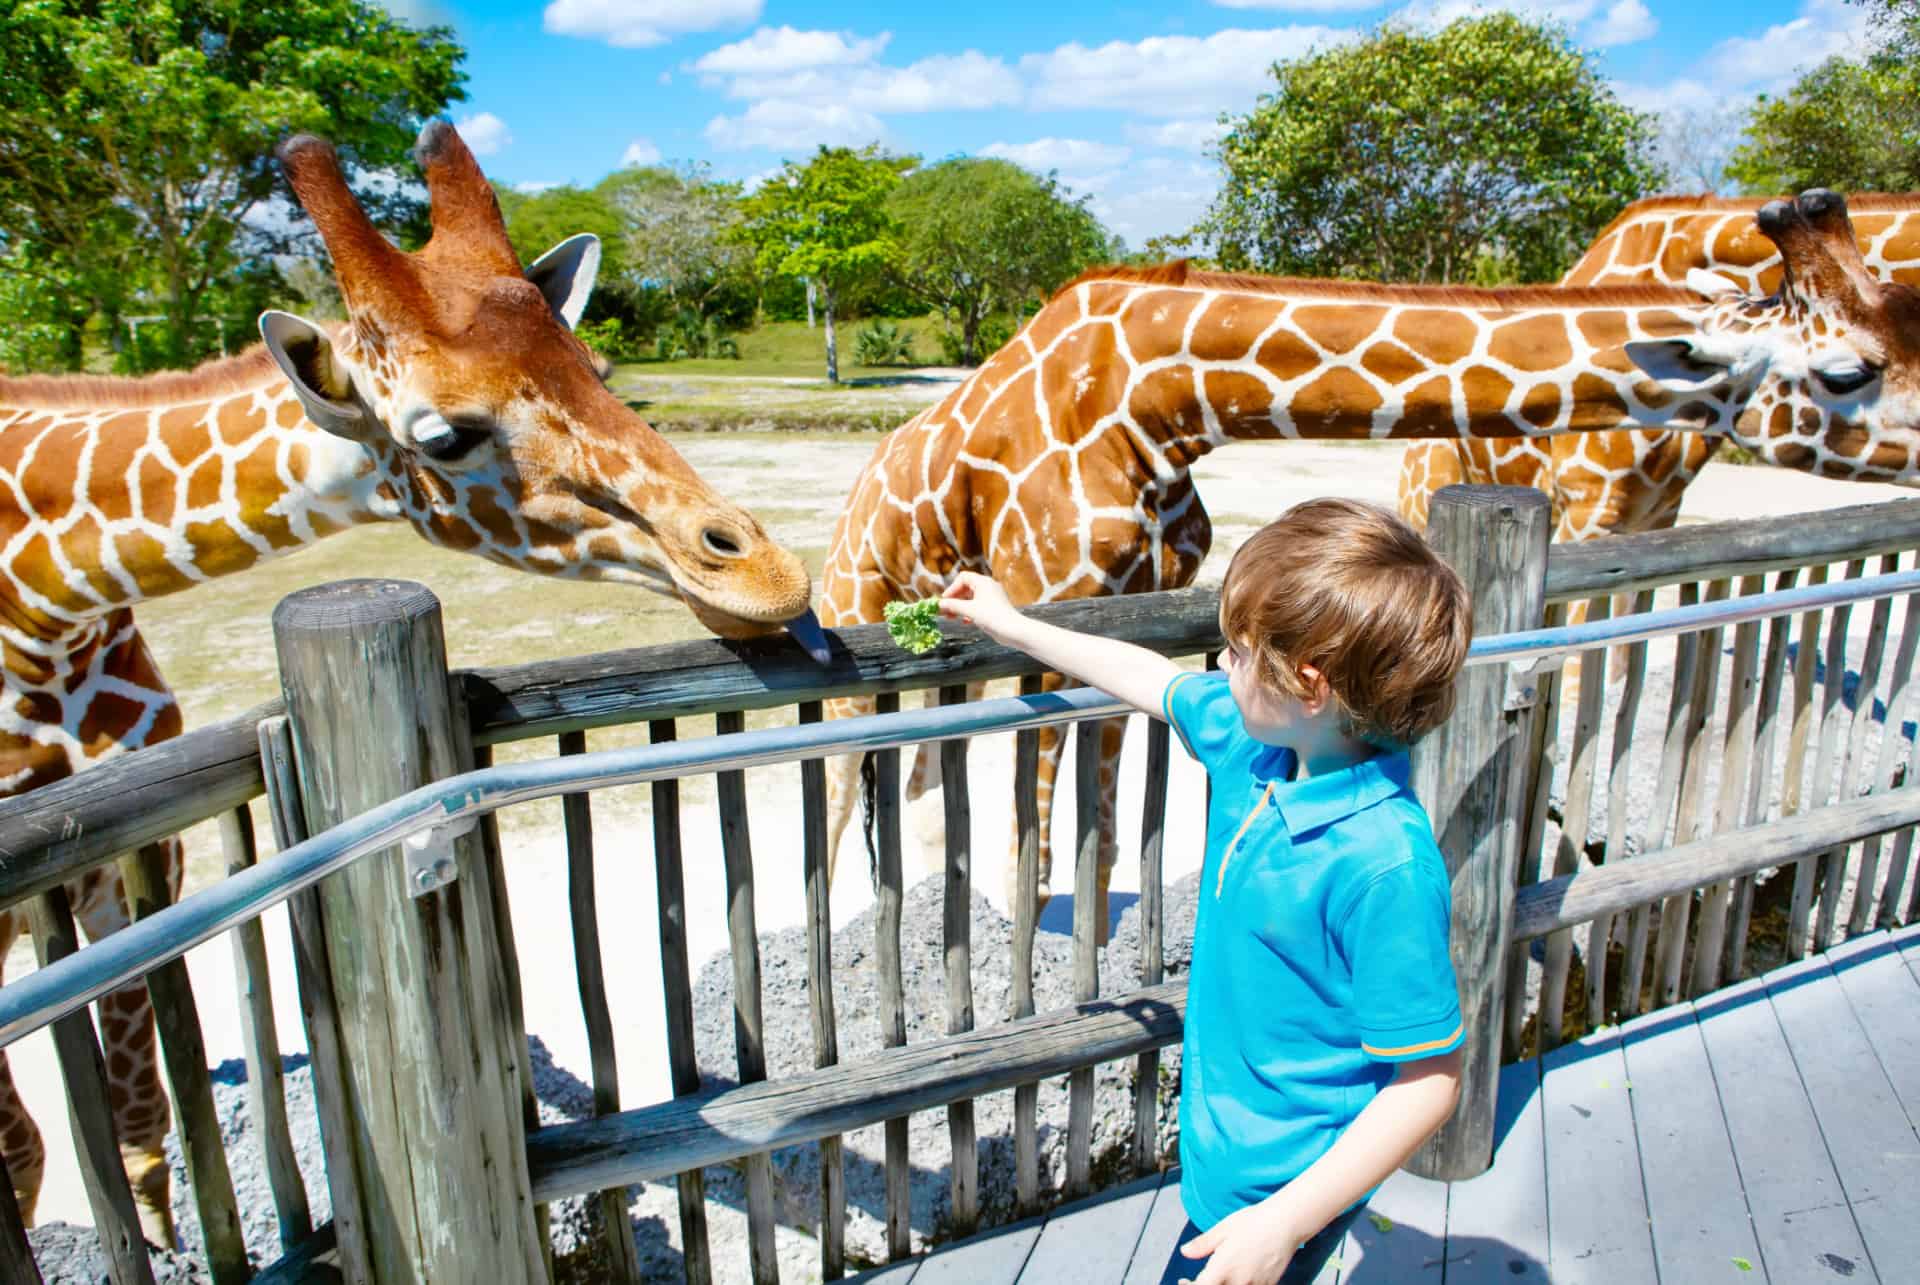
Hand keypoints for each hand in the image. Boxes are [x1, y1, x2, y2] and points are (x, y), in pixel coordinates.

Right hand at [940, 571, 1021, 640]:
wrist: (1013, 631)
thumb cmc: (993, 617)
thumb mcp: (969, 610)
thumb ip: (953, 606)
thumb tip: (939, 605)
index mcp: (983, 582)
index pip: (963, 578)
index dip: (952, 588)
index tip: (945, 600)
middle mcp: (988, 587)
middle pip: (966, 588)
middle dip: (954, 599)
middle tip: (945, 610)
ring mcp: (991, 597)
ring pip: (971, 599)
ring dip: (960, 607)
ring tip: (951, 617)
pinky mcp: (994, 608)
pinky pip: (977, 606)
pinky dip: (969, 612)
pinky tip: (966, 622)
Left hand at [1178, 1204, 1304, 1284]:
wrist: (1285, 1223)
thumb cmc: (1254, 1222)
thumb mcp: (1223, 1229)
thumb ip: (1202, 1244)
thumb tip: (1185, 1252)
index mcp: (1223, 1268)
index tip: (1184, 1281)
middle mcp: (1238, 1282)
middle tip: (1199, 1279)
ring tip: (1219, 1276)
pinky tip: (1237, 1276)